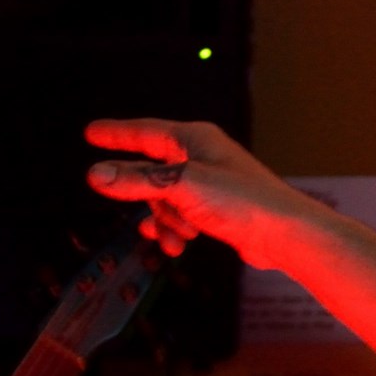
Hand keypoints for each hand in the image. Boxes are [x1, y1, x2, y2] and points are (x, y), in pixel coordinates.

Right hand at [83, 118, 337, 271]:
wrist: (283, 235)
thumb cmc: (245, 202)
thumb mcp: (183, 186)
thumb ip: (137, 180)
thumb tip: (96, 175)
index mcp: (195, 140)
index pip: (144, 132)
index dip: (116, 134)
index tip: (91, 133)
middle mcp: (202, 158)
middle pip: (151, 173)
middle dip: (149, 198)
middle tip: (156, 211)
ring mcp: (209, 185)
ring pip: (164, 200)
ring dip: (165, 220)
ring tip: (180, 232)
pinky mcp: (216, 210)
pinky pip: (180, 217)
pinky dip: (175, 231)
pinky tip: (180, 244)